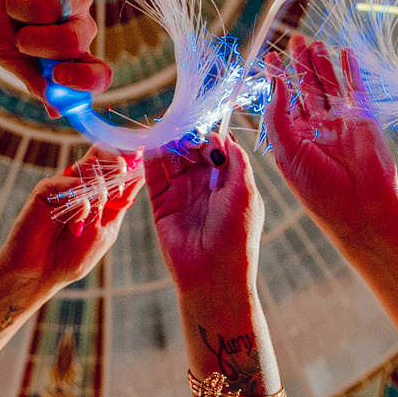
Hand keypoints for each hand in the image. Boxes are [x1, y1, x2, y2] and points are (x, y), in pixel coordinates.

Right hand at [0, 152, 142, 302]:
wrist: (40, 274)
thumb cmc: (72, 256)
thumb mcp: (106, 230)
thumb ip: (120, 204)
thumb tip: (139, 176)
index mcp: (100, 193)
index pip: (117, 166)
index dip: (130, 158)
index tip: (142, 153)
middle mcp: (81, 184)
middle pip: (101, 155)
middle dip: (117, 161)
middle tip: (124, 171)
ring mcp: (63, 185)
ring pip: (86, 166)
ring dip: (99, 183)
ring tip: (99, 206)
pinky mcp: (45, 190)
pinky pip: (67, 182)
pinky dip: (79, 198)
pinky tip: (78, 219)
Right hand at [144, 133, 263, 291]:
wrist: (212, 274)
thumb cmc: (237, 234)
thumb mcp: (246, 193)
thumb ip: (237, 161)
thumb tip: (222, 136)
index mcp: (229, 181)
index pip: (216, 147)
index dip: (209, 134)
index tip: (204, 122)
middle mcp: (204, 184)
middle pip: (192, 148)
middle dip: (187, 136)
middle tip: (183, 127)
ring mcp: (182, 192)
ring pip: (172, 158)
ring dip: (169, 143)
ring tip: (167, 132)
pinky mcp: (161, 203)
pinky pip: (154, 175)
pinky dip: (151, 157)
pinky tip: (152, 145)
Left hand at [264, 38, 397, 230]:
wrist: (360, 206)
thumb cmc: (319, 187)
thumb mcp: (287, 152)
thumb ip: (279, 116)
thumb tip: (276, 81)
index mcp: (296, 136)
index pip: (283, 100)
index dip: (277, 79)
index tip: (269, 58)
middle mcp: (318, 126)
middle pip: (306, 87)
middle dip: (299, 64)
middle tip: (293, 40)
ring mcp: (341, 120)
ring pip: (329, 84)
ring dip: (321, 62)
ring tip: (311, 41)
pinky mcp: (363, 116)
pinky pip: (355, 87)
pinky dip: (350, 69)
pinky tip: (344, 52)